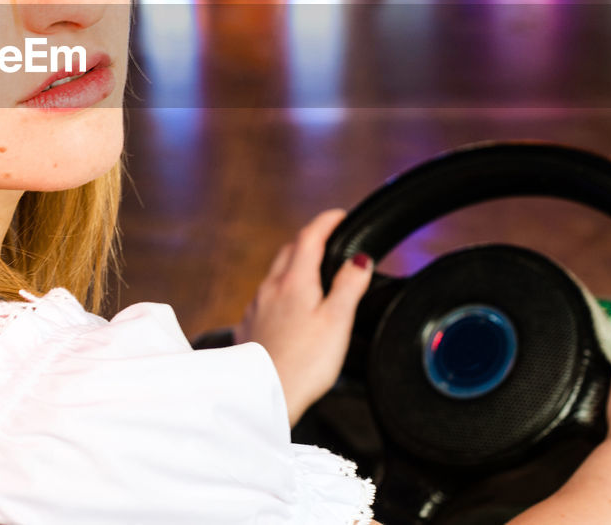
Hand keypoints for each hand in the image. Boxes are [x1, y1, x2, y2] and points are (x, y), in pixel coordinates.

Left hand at [234, 209, 373, 425]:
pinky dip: (280, 293)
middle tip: (328, 241)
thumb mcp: (337, 322)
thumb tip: (360, 259)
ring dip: (293, 266)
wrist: (264, 394)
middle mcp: (270, 289)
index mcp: (294, 282)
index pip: (309, 237)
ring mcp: (256, 307)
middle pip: (289, 252)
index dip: (326, 221)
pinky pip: (265, 299)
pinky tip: (288, 308)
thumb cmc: (304, 364)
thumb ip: (349, 286)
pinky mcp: (249, 327)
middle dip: (309, 241)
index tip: (339, 215)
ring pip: (275, 275)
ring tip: (311, 273)